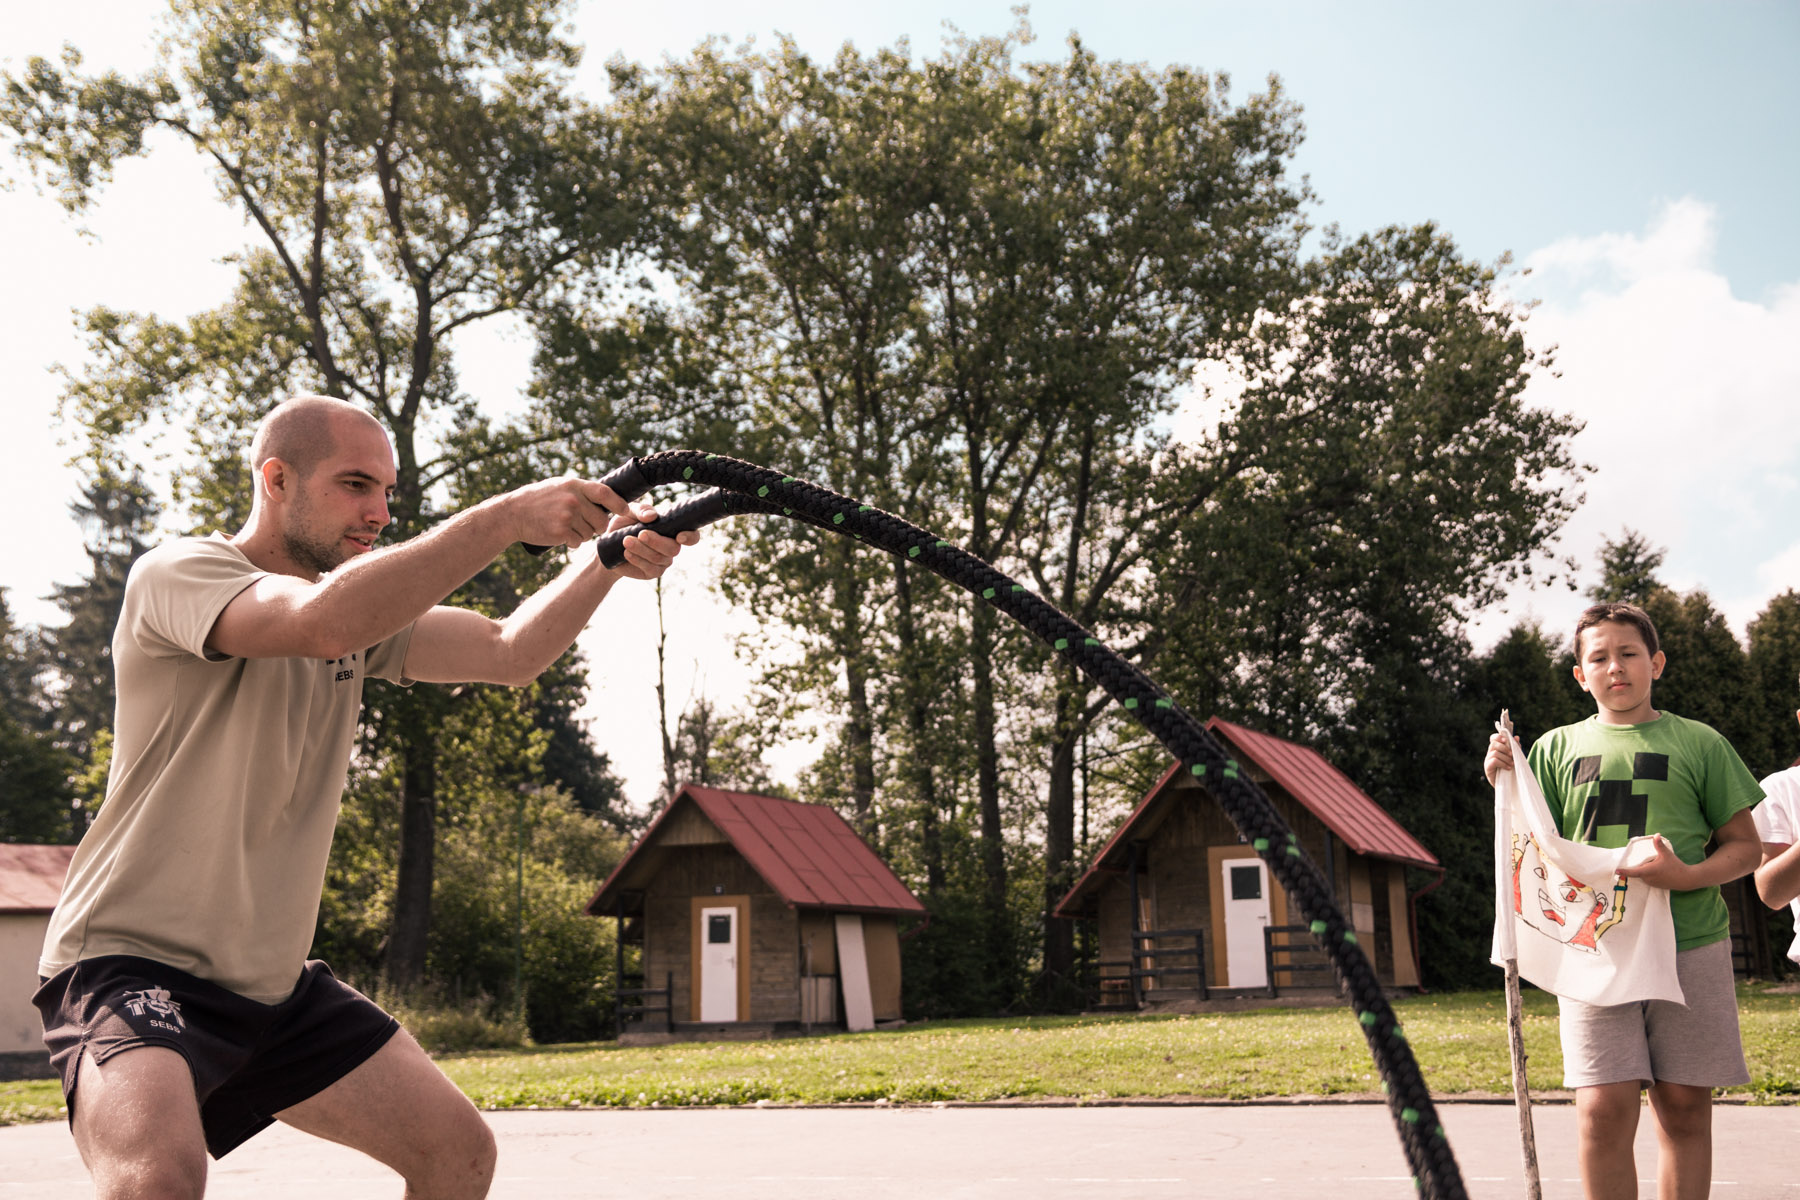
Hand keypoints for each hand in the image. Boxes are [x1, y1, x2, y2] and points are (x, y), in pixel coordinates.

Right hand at [511, 477, 653, 548]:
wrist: (513, 513)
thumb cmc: (538, 499)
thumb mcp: (560, 486)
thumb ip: (582, 491)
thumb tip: (608, 498)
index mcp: (575, 485)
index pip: (605, 493)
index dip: (619, 504)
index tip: (626, 511)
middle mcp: (573, 499)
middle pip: (601, 520)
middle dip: (596, 526)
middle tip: (583, 524)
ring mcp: (567, 516)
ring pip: (589, 533)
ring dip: (581, 534)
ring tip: (563, 525)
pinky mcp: (560, 532)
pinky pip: (577, 542)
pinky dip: (571, 542)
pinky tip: (558, 534)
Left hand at [604, 512, 699, 580]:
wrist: (607, 545)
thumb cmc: (624, 525)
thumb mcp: (630, 512)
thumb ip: (642, 510)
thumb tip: (652, 516)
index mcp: (672, 530)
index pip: (692, 536)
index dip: (690, 537)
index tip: (679, 536)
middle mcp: (672, 546)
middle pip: (673, 549)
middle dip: (657, 541)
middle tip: (641, 534)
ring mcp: (663, 561)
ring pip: (659, 558)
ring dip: (642, 549)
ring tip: (626, 541)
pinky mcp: (652, 572)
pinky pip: (649, 568)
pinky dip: (637, 559)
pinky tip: (626, 553)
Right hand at [1483, 731, 1517, 786]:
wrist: (1509, 784)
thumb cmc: (1512, 769)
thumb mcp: (1515, 757)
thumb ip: (1515, 747)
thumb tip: (1517, 737)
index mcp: (1496, 749)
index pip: (1493, 738)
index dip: (1498, 737)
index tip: (1506, 740)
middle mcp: (1490, 753)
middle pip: (1493, 744)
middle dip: (1504, 748)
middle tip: (1512, 755)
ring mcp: (1488, 760)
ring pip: (1495, 753)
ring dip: (1506, 758)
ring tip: (1512, 764)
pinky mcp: (1488, 768)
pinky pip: (1494, 761)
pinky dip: (1503, 763)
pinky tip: (1508, 768)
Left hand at [1616, 835, 1692, 888]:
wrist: (1687, 879)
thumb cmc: (1676, 866)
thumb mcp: (1666, 854)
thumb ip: (1659, 845)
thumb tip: (1656, 834)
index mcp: (1648, 871)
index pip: (1633, 872)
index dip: (1624, 872)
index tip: (1616, 871)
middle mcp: (1648, 879)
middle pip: (1637, 872)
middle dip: (1635, 868)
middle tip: (1635, 860)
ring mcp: (1652, 883)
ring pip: (1642, 876)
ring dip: (1642, 871)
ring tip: (1647, 864)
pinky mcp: (1656, 886)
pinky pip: (1648, 879)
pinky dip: (1647, 875)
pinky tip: (1653, 869)